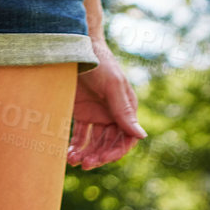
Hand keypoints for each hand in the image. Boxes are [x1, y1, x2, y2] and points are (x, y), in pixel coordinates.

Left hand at [68, 39, 143, 169]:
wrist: (74, 45)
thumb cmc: (98, 61)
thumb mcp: (112, 85)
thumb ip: (124, 111)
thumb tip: (141, 136)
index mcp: (126, 109)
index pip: (126, 139)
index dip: (115, 152)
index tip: (102, 159)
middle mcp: (113, 114)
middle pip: (108, 144)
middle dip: (98, 155)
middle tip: (85, 164)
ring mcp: (96, 114)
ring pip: (94, 142)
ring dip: (86, 153)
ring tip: (74, 161)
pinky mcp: (81, 112)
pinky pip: (80, 134)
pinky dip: (75, 145)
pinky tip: (68, 154)